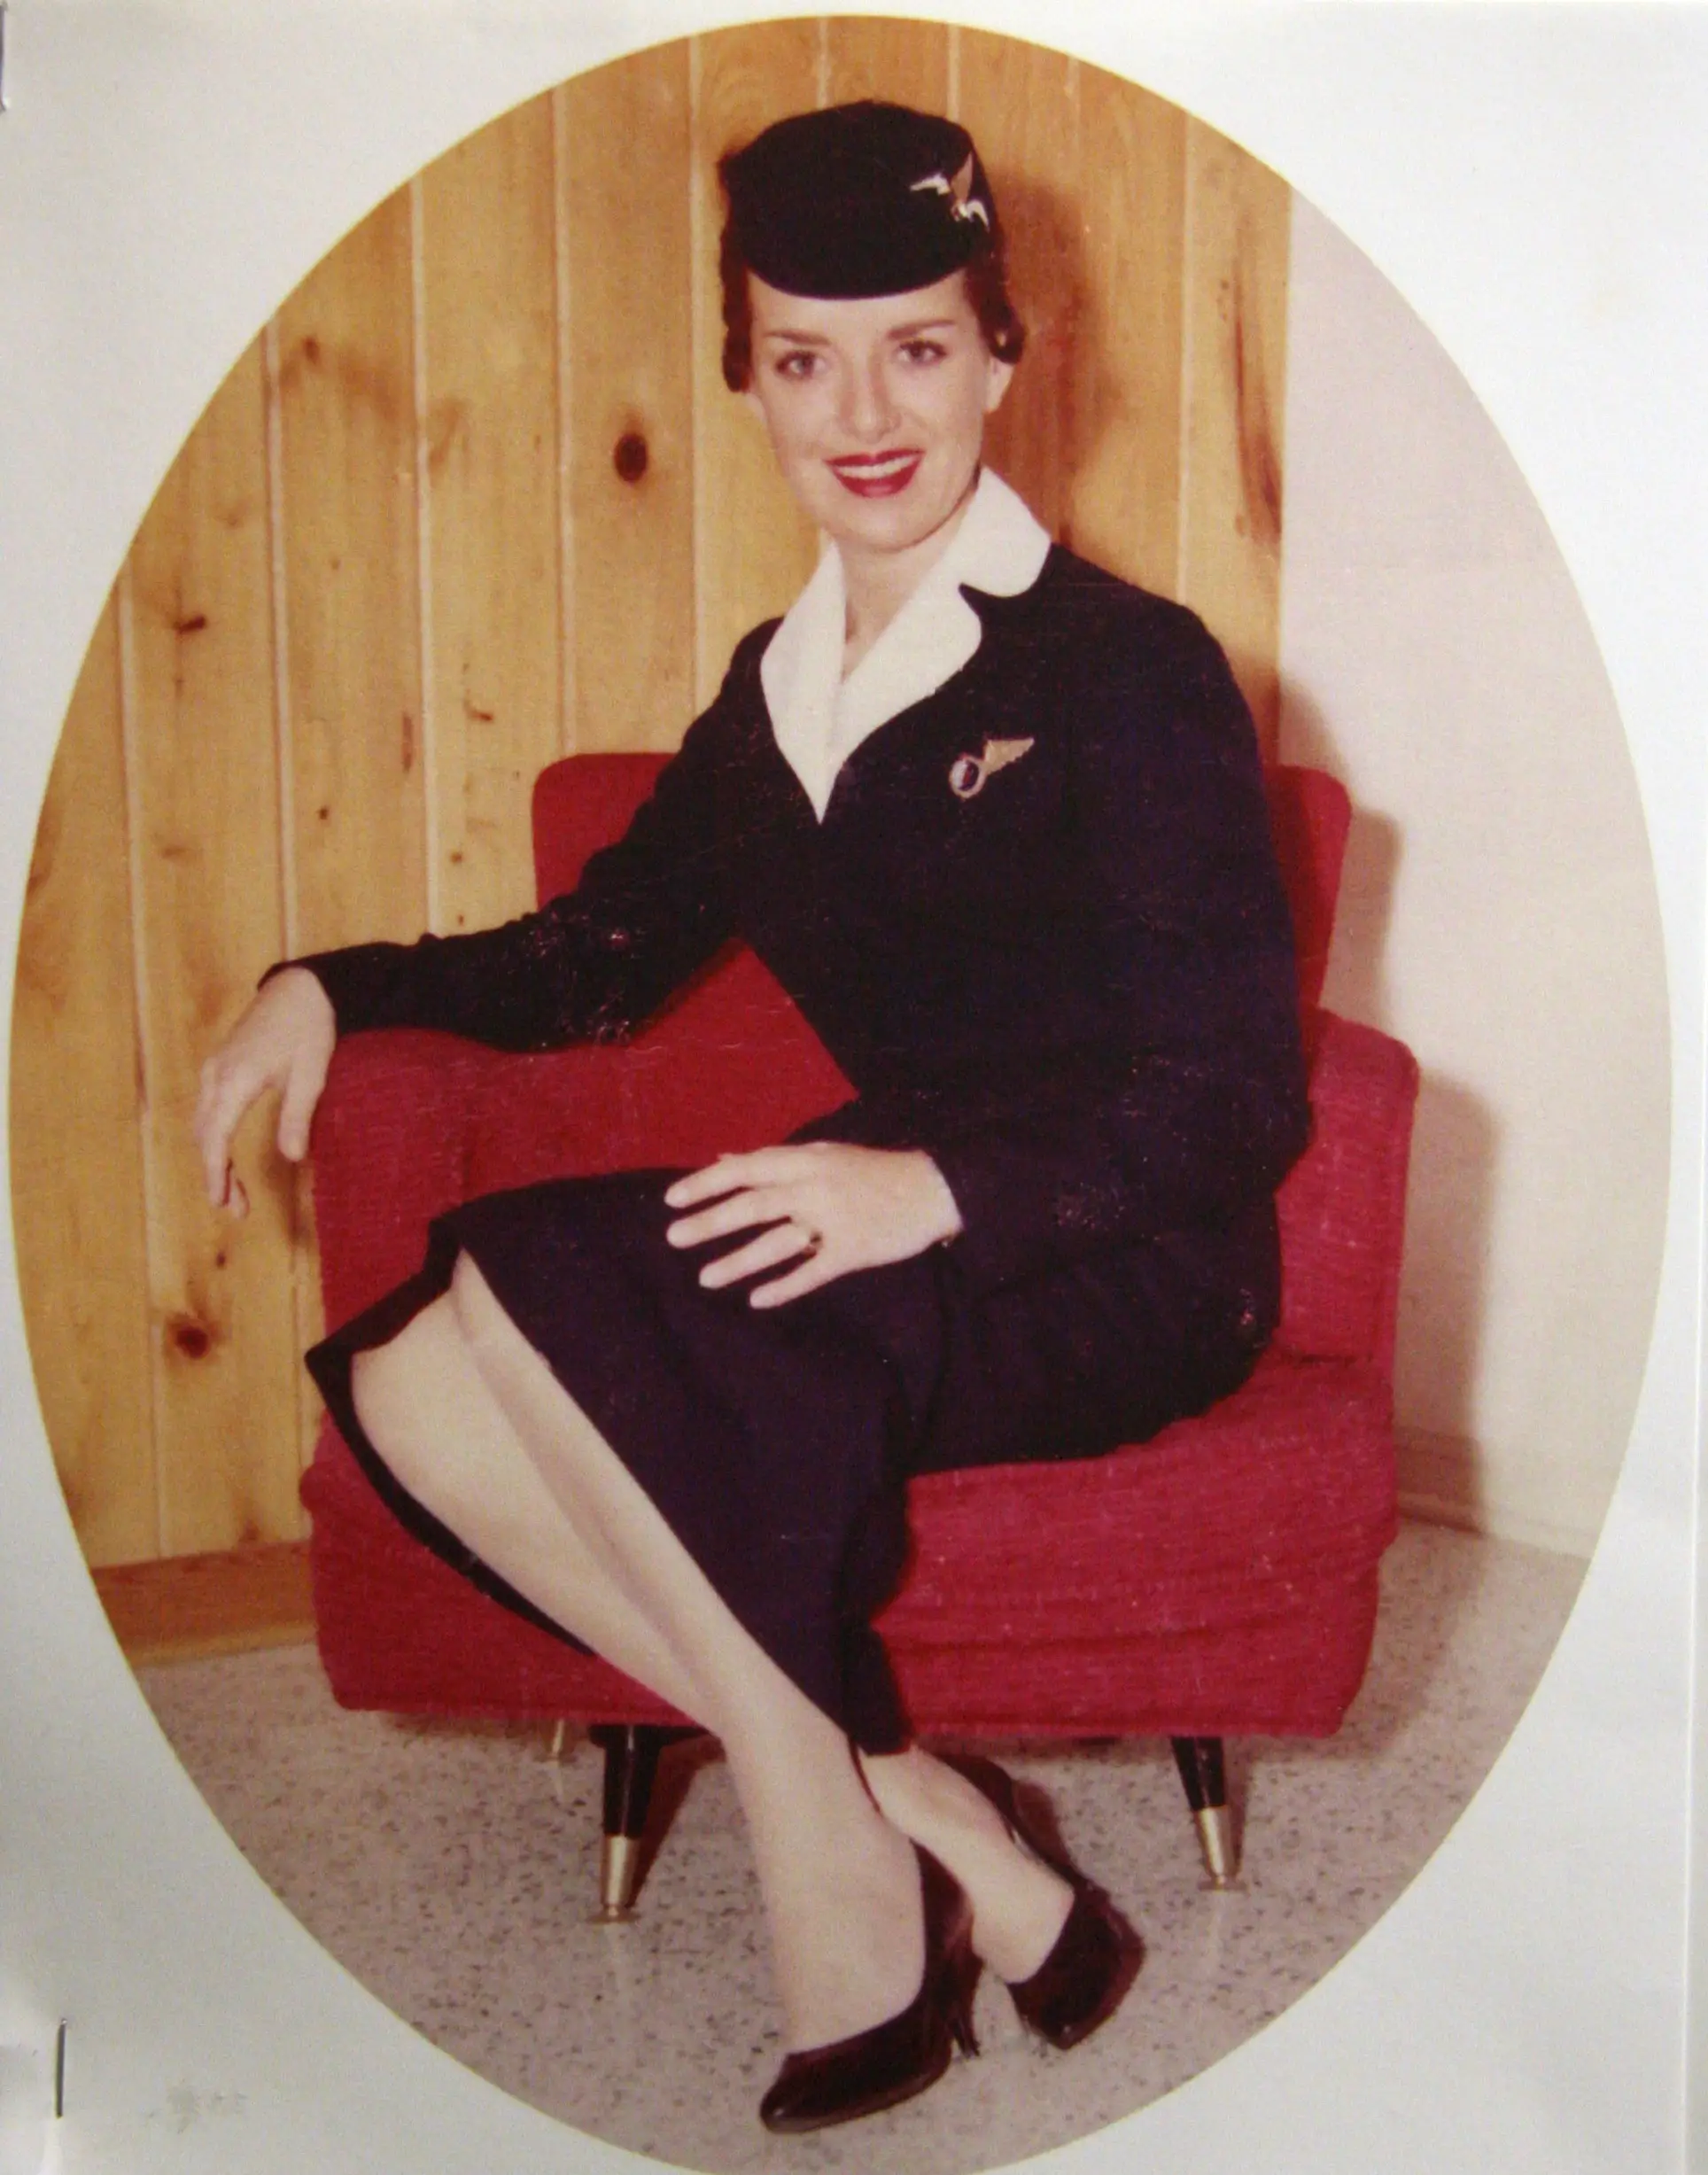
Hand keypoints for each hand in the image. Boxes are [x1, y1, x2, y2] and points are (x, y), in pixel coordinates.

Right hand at [193, 967, 336, 1214]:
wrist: (301, 986)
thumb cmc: (311, 1027)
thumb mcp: (312, 1074)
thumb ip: (297, 1116)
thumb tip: (292, 1158)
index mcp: (237, 1079)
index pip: (216, 1138)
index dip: (216, 1174)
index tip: (221, 1202)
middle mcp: (216, 1074)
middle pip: (205, 1136)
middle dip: (216, 1174)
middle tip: (235, 1209)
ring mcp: (214, 1067)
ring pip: (203, 1123)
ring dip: (213, 1157)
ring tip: (232, 1191)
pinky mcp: (220, 1064)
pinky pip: (207, 1108)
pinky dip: (213, 1136)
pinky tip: (226, 1154)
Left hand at [663, 1142, 963, 1307]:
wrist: (931, 1189)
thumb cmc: (870, 1171)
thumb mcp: (821, 1155)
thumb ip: (773, 1159)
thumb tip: (724, 1159)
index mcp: (805, 1161)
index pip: (746, 1168)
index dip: (706, 1183)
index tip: (672, 1199)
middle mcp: (815, 1188)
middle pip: (754, 1204)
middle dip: (710, 1221)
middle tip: (674, 1237)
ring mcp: (834, 1221)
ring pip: (778, 1242)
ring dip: (739, 1261)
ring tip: (705, 1278)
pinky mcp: (853, 1252)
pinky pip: (813, 1272)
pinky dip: (784, 1287)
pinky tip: (757, 1300)